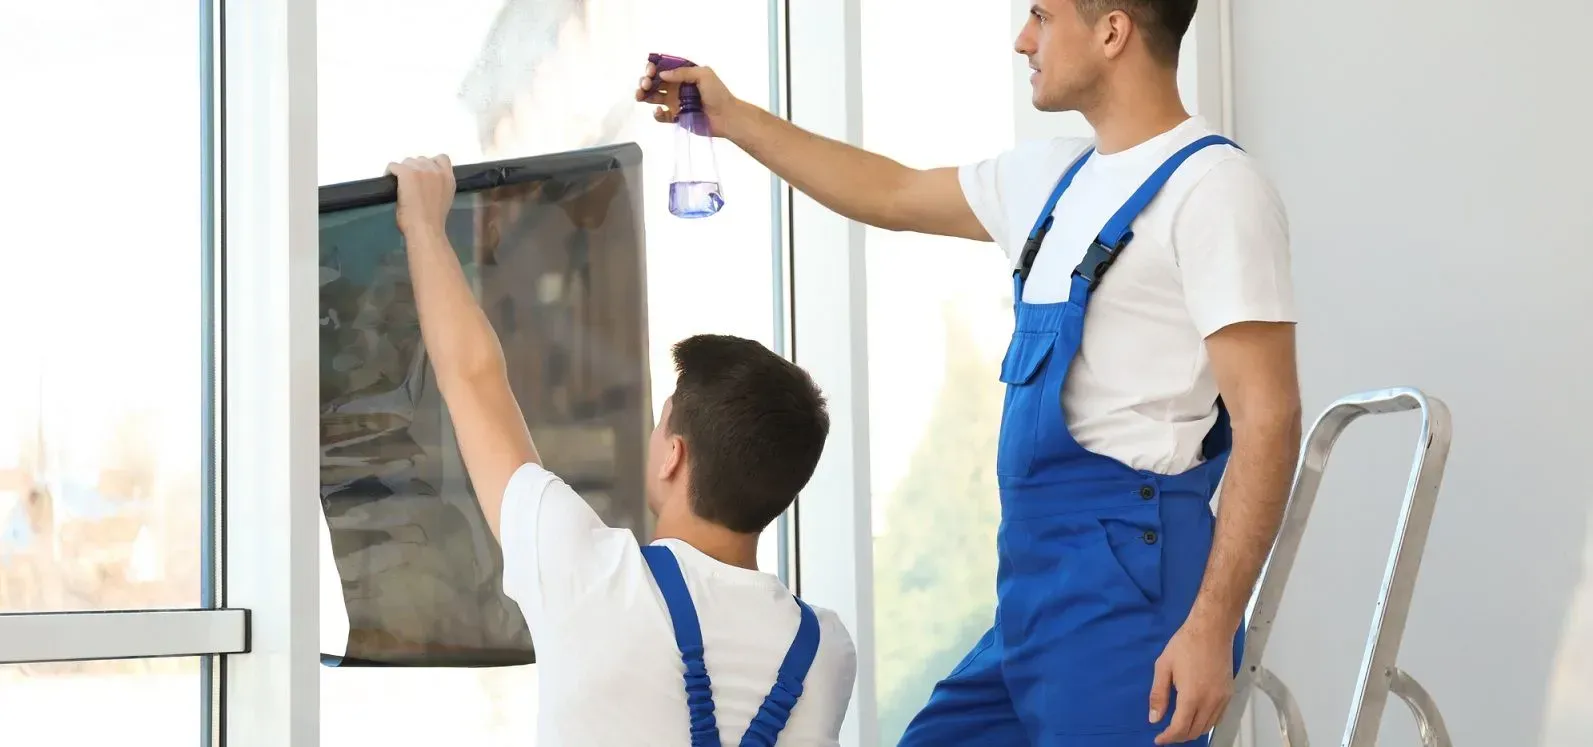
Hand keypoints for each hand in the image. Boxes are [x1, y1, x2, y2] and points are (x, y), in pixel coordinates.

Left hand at [387, 155, 455, 239]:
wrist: (426, 229)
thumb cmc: (434, 222)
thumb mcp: (445, 200)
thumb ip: (440, 187)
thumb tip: (428, 185)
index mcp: (448, 178)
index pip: (442, 158)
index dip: (431, 164)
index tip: (423, 175)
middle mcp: (436, 171)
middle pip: (421, 160)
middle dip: (415, 169)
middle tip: (409, 183)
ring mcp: (421, 170)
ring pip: (407, 162)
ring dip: (403, 170)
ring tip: (400, 184)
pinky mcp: (406, 173)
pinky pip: (393, 166)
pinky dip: (390, 172)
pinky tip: (390, 181)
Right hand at [633, 61, 742, 136]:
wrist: (726, 116)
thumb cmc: (717, 93)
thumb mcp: (703, 74)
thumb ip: (683, 72)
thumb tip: (662, 74)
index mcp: (683, 75)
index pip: (663, 68)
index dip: (653, 68)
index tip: (650, 72)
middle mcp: (676, 87)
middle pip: (655, 82)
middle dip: (645, 81)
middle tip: (645, 85)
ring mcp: (675, 102)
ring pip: (653, 97)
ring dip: (644, 95)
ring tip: (641, 96)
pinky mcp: (676, 117)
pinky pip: (661, 115)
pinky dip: (656, 114)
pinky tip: (658, 111)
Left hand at [1149, 619, 1235, 744]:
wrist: (1211, 630)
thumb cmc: (1185, 645)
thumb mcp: (1163, 667)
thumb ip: (1158, 695)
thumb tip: (1154, 718)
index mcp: (1192, 696)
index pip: (1180, 728)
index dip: (1168, 737)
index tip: (1158, 740)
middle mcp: (1210, 702)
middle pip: (1195, 731)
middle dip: (1179, 737)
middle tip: (1166, 734)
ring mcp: (1222, 699)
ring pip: (1207, 727)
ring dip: (1192, 731)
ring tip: (1178, 727)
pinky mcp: (1229, 694)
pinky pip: (1217, 717)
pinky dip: (1205, 723)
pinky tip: (1195, 717)